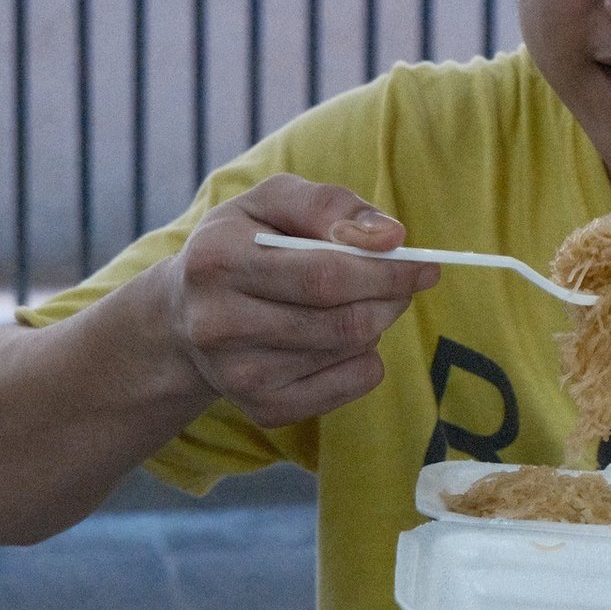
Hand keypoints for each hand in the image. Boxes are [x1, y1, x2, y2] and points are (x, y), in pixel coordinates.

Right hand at [163, 174, 438, 428]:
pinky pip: (350, 385)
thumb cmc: (244, 242)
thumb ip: (331, 206)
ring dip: (377, 321)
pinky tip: (341, 336)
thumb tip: (390, 236)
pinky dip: (365, 357)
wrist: (185, 313)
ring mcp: (238, 376)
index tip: (425, 264)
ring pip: (349, 351)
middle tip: (406, 279)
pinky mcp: (262, 409)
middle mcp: (218, 325)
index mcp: (217, 260)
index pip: (323, 275)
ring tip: (361, 299)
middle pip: (341, 321)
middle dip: (391, 297)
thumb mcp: (274, 201)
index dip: (385, 271)